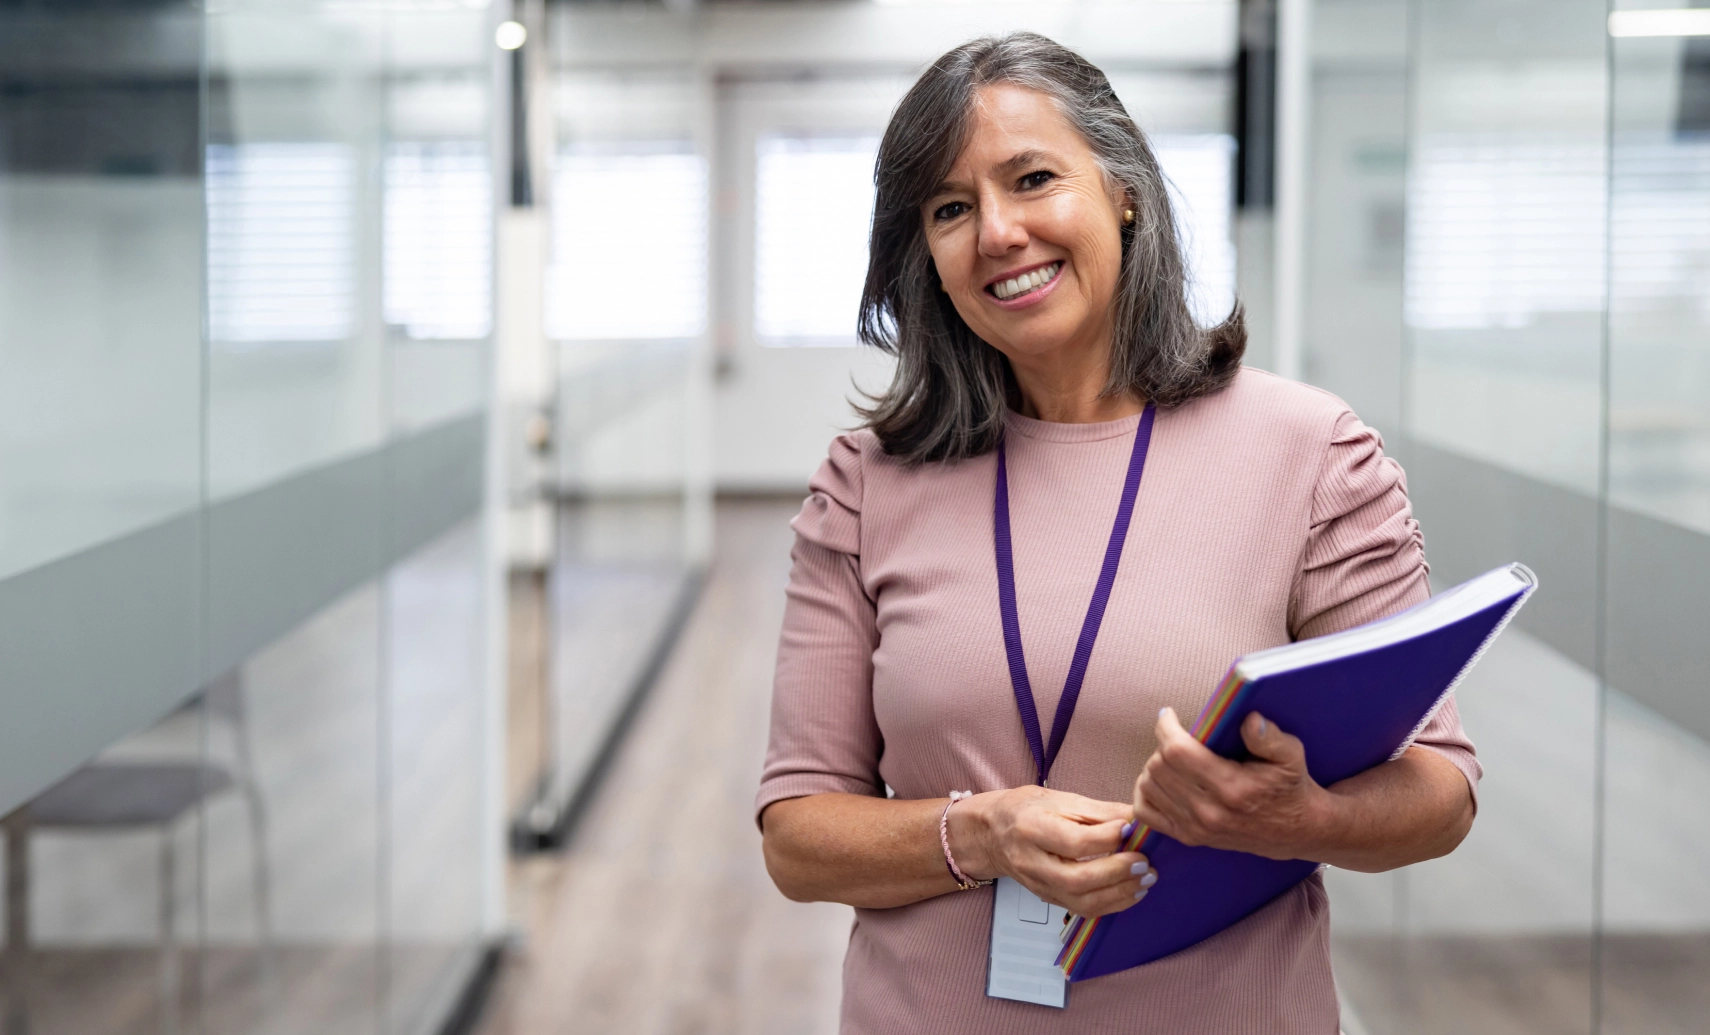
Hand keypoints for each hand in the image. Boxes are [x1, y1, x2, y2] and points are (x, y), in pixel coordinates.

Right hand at [949, 786, 1154, 916]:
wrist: (992, 833)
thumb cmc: (1027, 809)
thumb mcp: (1061, 799)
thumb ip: (1101, 811)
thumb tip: (1139, 819)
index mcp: (1032, 827)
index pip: (1073, 842)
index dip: (1107, 838)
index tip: (1132, 829)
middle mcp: (1031, 861)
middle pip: (1077, 879)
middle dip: (1117, 873)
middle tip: (1144, 863)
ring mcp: (1039, 885)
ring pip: (1081, 901)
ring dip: (1120, 894)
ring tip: (1146, 879)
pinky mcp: (1048, 899)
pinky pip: (1082, 910)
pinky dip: (1112, 904)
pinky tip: (1131, 891)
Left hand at [1132, 707, 1333, 860]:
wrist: (1297, 831)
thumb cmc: (1291, 787)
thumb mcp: (1291, 756)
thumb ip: (1270, 737)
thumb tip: (1249, 719)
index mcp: (1232, 788)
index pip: (1178, 751)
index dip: (1166, 727)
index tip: (1168, 715)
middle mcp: (1209, 811)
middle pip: (1159, 766)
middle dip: (1162, 743)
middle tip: (1177, 735)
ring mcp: (1196, 828)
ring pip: (1149, 786)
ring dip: (1154, 765)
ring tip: (1172, 755)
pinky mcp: (1190, 838)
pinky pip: (1146, 813)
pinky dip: (1145, 793)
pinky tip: (1160, 780)